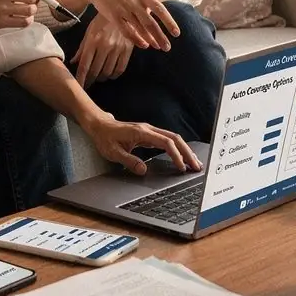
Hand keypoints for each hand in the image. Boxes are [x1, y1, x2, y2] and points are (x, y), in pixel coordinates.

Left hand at [72, 15, 133, 87]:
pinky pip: (120, 69)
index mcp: (92, 41)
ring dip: (101, 78)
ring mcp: (117, 48)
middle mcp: (105, 46)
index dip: (81, 79)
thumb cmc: (102, 21)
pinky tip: (109, 74)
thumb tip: (74, 62)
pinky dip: (113, 75)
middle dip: (90, 80)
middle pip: (95, 71)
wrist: (122, 9)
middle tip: (87, 83)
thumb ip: (82, 48)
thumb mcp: (90, 31)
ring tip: (98, 77)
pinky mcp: (128, 50)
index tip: (79, 87)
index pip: (84, 65)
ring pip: (107, 72)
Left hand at [84, 110, 202, 176]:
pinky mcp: (148, 135)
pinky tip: (180, 157)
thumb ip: (128, 161)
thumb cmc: (104, 137)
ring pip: (173, 138)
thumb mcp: (113, 152)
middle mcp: (148, 129)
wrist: (99, 125)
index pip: (166, 143)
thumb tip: (143, 170)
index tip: (181, 167)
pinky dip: (177, 149)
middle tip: (196, 166)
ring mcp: (149, 131)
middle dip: (187, 152)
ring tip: (193, 163)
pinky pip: (167, 140)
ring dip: (184, 150)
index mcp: (142, 133)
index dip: (176, 155)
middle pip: (175, 138)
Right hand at [87, 0, 180, 51]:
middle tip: (168, 47)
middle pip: (151, 22)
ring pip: (140, 28)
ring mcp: (123, 8)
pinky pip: (126, 30)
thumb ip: (146, 1)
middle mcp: (134, 1)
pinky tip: (143, 45)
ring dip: (151, 39)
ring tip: (158, 47)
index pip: (160, 9)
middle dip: (161, 36)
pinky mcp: (113, 15)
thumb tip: (159, 15)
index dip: (169, 22)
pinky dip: (136, 39)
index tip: (177, 34)